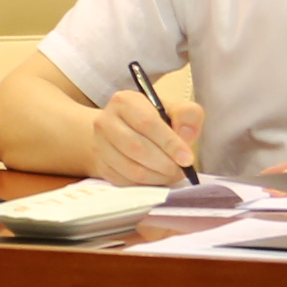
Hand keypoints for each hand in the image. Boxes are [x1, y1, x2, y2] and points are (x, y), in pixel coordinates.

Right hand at [89, 89, 206, 184]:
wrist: (122, 130)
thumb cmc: (153, 120)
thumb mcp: (174, 110)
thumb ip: (187, 116)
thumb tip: (185, 135)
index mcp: (124, 101)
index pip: (147, 123)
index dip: (169, 143)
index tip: (187, 159)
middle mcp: (105, 121)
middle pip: (136, 148)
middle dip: (164, 163)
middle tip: (180, 170)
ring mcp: (99, 145)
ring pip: (130, 169)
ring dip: (156, 176)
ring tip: (171, 174)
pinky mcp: (100, 165)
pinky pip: (124, 181)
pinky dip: (145, 184)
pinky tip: (156, 177)